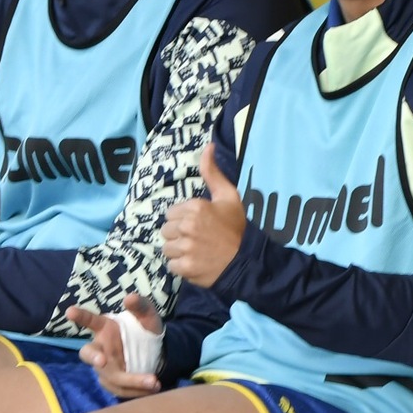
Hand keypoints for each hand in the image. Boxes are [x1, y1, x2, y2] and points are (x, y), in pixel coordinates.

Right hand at [68, 295, 163, 400]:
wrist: (154, 353)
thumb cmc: (145, 331)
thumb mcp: (148, 316)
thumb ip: (140, 306)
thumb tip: (130, 298)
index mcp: (105, 328)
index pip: (90, 321)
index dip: (80, 316)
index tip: (69, 311)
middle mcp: (100, 348)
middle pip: (88, 354)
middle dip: (93, 358)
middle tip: (102, 361)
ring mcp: (104, 367)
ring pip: (109, 376)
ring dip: (130, 381)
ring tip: (153, 382)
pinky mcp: (111, 382)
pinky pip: (119, 389)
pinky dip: (136, 391)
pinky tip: (152, 389)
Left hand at [160, 143, 245, 288]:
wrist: (246, 260)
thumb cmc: (236, 227)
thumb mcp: (228, 196)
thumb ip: (212, 173)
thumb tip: (207, 146)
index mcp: (195, 207)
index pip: (171, 214)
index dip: (182, 220)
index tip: (197, 225)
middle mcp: (187, 226)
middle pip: (166, 230)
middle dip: (178, 234)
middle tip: (196, 239)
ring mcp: (186, 248)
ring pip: (167, 248)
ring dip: (178, 251)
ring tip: (195, 251)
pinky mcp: (185, 267)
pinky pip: (171, 265)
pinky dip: (181, 266)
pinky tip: (195, 262)